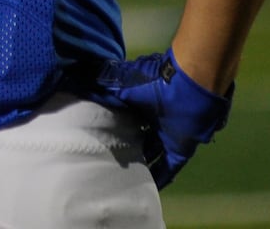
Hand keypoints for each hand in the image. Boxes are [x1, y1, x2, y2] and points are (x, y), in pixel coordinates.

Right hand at [96, 48, 232, 188]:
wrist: (191, 84)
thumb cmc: (156, 81)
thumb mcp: (123, 83)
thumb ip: (103, 88)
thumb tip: (77, 88)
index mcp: (140, 103)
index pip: (125, 118)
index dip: (113, 128)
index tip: (98, 139)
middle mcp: (154, 119)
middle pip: (139, 137)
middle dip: (128, 147)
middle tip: (109, 162)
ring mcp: (168, 135)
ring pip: (153, 154)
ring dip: (143, 165)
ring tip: (125, 179)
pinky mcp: (181, 148)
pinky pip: (169, 167)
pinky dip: (161, 177)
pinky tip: (150, 188)